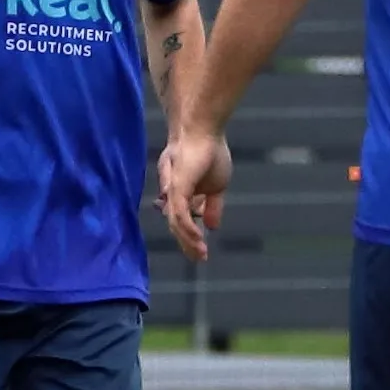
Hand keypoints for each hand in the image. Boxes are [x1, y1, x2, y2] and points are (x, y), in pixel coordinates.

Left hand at [156, 132, 230, 262]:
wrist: (203, 131)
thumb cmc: (209, 152)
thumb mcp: (217, 186)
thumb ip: (212, 206)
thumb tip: (212, 226)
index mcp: (181, 195)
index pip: (182, 221)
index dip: (191, 237)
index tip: (202, 253)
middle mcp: (173, 196)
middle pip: (177, 226)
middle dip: (188, 244)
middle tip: (200, 258)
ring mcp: (173, 193)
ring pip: (177, 224)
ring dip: (189, 241)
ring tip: (201, 254)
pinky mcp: (176, 189)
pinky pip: (180, 215)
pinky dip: (188, 229)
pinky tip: (198, 239)